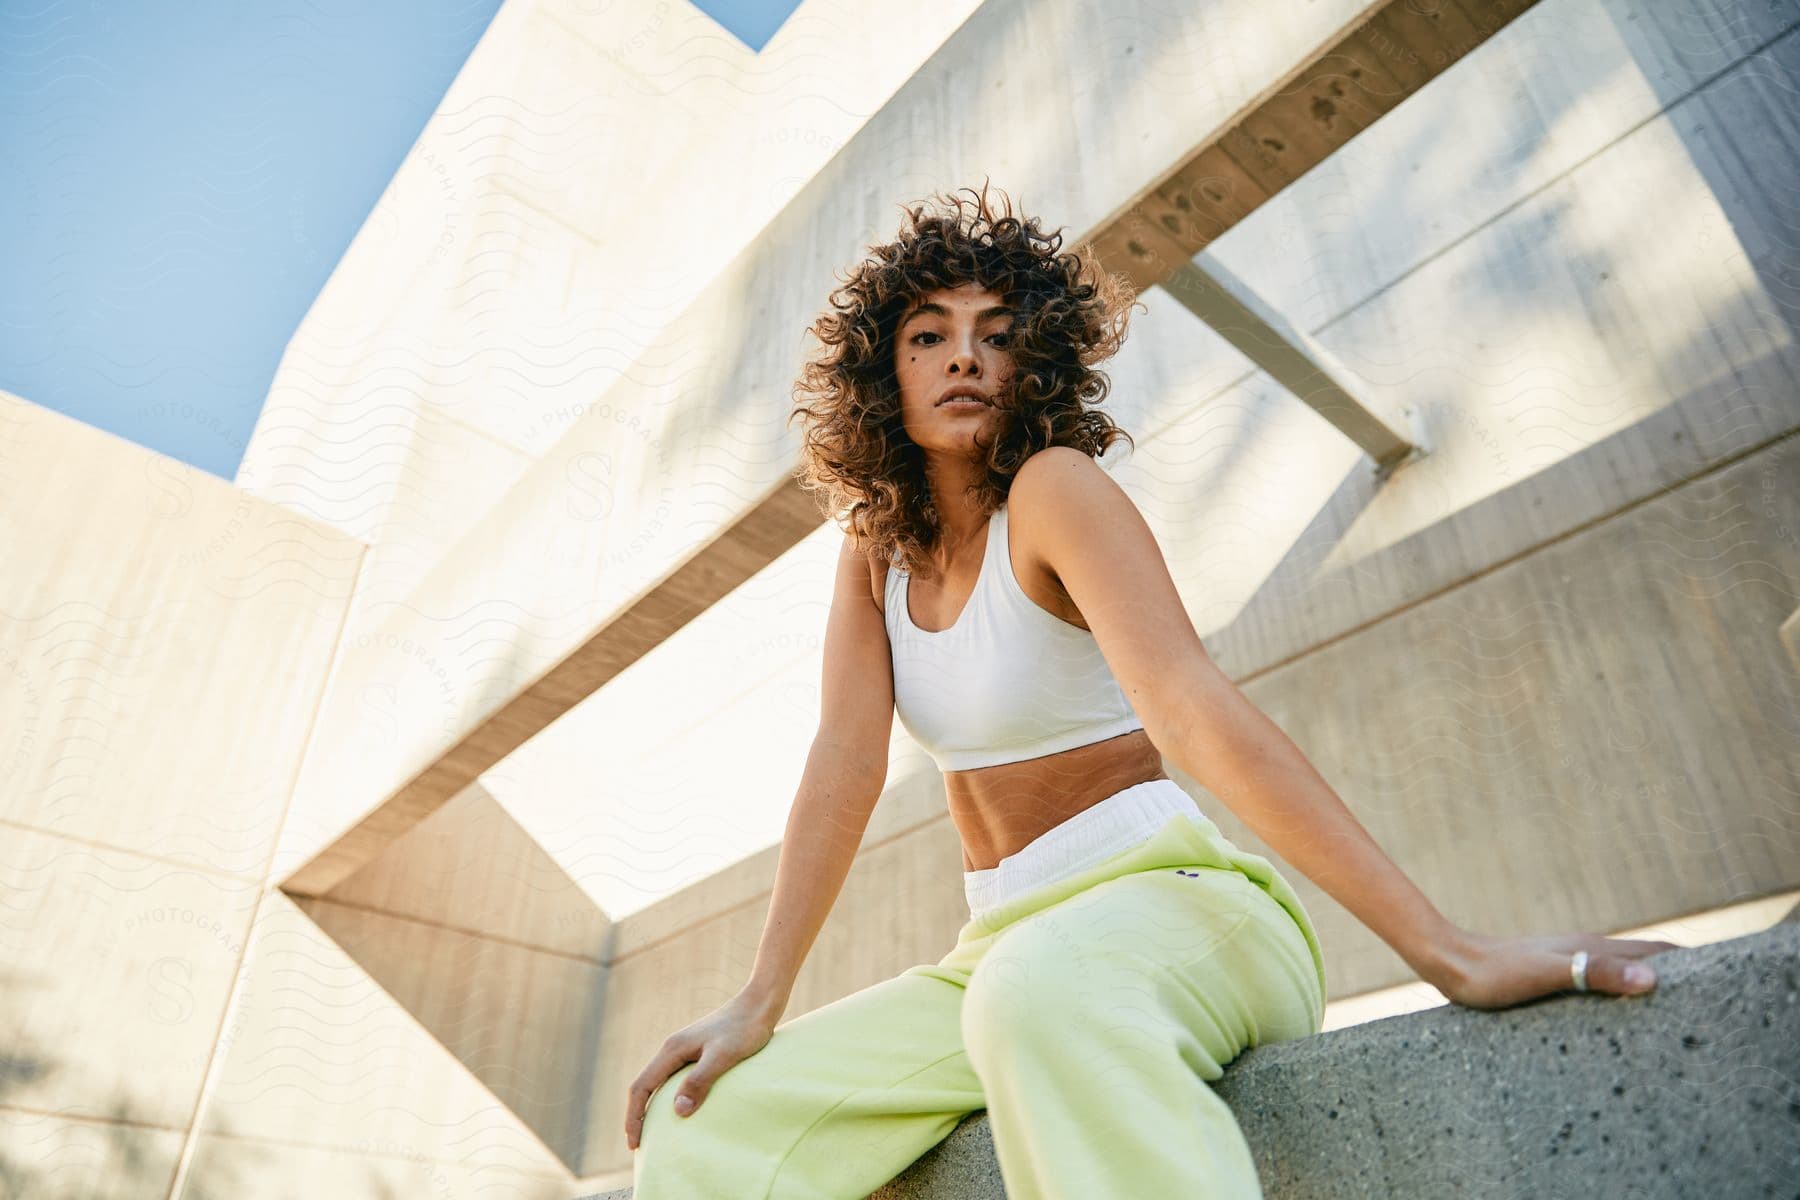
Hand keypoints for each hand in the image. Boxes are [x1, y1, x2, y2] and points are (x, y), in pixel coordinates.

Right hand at [624, 991, 781, 1151]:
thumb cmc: (745, 1030)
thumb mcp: (723, 1056)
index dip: (634, 1117)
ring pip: (659, 1082)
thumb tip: (677, 1111)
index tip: (634, 1144)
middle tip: (638, 1145)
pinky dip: (670, 1098)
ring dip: (653, 1107)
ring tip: (656, 1133)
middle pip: (645, 1086)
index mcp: (672, 1050)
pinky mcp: (699, 1051)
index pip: (641, 1087)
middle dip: (638, 1116)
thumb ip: (699, 1081)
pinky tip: (683, 1109)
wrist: (760, 1004)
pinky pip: (675, 1079)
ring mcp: (685, 1049)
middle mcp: (673, 1048)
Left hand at [1435, 928, 1681, 1010]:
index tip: (1716, 986)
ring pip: (1621, 968)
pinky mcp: (1553, 974)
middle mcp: (1586, 949)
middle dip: (1675, 974)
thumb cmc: (1494, 973)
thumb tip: (1653, 978)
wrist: (1450, 962)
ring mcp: (1570, 959)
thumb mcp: (1547, 976)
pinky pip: (1598, 980)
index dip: (1689, 964)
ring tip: (1669, 1011)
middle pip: (1644, 958)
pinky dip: (1619, 991)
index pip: (1656, 950)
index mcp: (1593, 948)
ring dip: (1647, 981)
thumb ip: (1595, 974)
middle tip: (1702, 1005)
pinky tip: (1615, 1013)